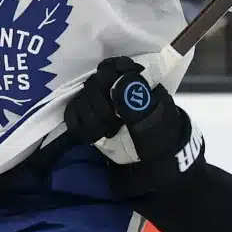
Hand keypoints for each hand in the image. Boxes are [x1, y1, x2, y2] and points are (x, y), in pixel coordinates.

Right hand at [63, 57, 201, 195]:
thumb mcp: (154, 121)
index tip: (117, 101)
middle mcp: (114, 87)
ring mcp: (99, 103)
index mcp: (135, 80)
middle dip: (101, 107)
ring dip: (92, 119)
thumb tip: (119, 84)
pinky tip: (93, 136)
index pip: (114, 66)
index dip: (111, 80)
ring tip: (108, 132)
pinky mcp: (88, 119)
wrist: (154, 164)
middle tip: (114, 123)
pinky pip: (71, 113)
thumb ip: (136, 101)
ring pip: (80, 99)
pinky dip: (78, 125)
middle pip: (93, 83)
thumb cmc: (159, 139)